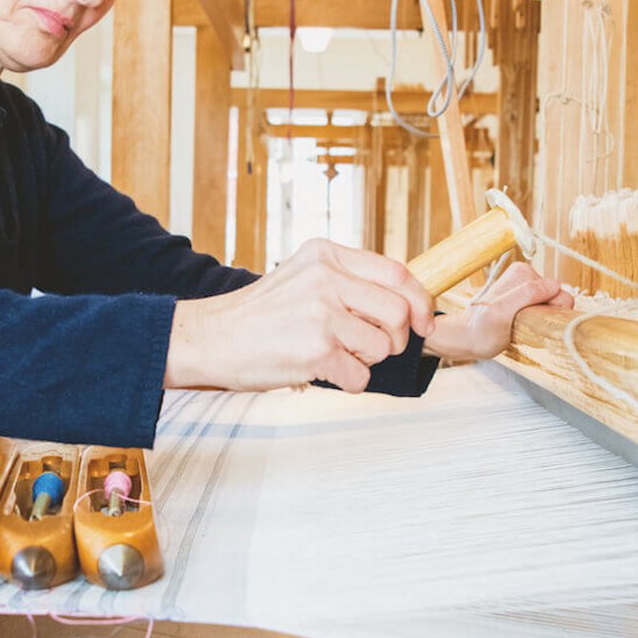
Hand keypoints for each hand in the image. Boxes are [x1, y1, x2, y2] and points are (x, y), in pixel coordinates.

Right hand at [166, 238, 436, 393]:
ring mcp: (321, 315)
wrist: (213, 338)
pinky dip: (347, 381)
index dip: (420, 301)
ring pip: (382, 347)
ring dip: (365, 360)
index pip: (397, 272)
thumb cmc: (262, 314)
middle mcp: (326, 279)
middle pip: (398, 313)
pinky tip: (322, 371)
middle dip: (394, 339)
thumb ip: (349, 279)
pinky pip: (360, 376)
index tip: (424, 322)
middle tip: (369, 346)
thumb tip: (407, 301)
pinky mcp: (315, 351)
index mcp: (327, 255)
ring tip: (333, 354)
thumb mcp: (304, 275)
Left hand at [423, 262, 572, 361]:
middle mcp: (528, 276)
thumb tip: (555, 285)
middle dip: (547, 315)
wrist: (468, 338)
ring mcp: (528, 288)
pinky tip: (523, 327)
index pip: (558, 291)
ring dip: (542, 321)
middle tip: (525, 325)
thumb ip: (526, 294)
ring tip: (521, 326)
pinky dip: (539, 323)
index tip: (532, 322)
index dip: (552, 312)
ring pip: (553, 307)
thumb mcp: (501, 312)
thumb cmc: (482, 330)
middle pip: (558, 299)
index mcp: (523, 272)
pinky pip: (547, 312)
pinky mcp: (528, 301)